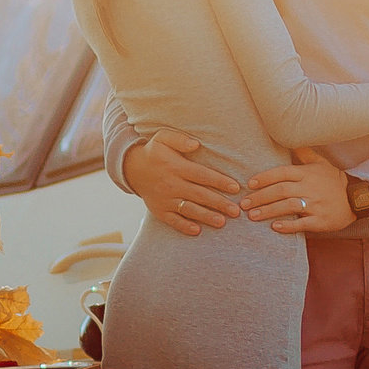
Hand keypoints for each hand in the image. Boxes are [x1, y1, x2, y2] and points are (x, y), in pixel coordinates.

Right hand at [124, 128, 241, 236]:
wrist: (132, 169)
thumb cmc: (154, 152)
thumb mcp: (163, 138)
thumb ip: (179, 139)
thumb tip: (196, 144)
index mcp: (176, 167)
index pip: (202, 175)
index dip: (219, 181)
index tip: (235, 188)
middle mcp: (172, 184)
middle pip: (200, 195)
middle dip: (219, 203)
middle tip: (236, 211)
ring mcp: (165, 199)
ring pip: (189, 210)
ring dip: (206, 216)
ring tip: (222, 222)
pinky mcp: (160, 211)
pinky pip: (173, 220)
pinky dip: (184, 226)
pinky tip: (197, 231)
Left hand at [245, 148, 351, 233]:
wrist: (356, 198)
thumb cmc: (334, 181)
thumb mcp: (321, 163)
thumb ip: (304, 153)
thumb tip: (291, 141)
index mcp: (307, 173)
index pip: (282, 173)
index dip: (264, 178)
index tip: (249, 184)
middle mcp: (310, 187)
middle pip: (281, 190)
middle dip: (260, 197)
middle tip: (243, 204)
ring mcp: (316, 204)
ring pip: (289, 206)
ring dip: (269, 211)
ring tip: (253, 216)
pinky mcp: (322, 220)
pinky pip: (303, 223)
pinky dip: (288, 226)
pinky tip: (275, 227)